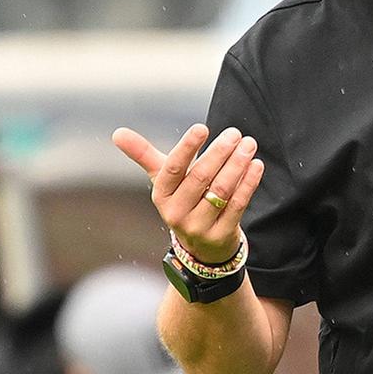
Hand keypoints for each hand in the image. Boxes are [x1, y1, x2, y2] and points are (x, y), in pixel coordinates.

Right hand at [112, 124, 262, 263]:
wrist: (201, 246)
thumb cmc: (182, 200)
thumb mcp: (163, 180)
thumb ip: (143, 155)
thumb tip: (116, 132)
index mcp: (162, 195)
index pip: (173, 168)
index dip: (187, 147)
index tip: (203, 128)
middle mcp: (177, 213)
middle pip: (200, 178)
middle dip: (219, 153)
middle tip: (234, 134)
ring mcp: (199, 227)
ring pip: (221, 191)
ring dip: (237, 166)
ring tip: (248, 145)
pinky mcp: (221, 235)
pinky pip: (237, 205)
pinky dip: (248, 184)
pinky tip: (256, 165)